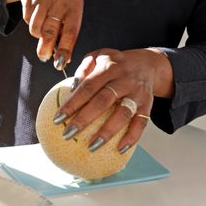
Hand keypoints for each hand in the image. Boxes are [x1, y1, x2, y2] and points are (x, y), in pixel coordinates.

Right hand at [9, 0, 82, 67]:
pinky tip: (36, 14)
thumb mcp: (72, 8)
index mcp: (74, 5)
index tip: (60, 63)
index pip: (70, 32)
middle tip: (44, 57)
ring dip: (37, 33)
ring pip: (35, 27)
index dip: (65, 49)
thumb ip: (68, 29)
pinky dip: (30, 22)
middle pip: (49, 31)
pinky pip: (27, 19)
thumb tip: (64, 57)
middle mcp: (59, 0)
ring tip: (42, 28)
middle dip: (45, 48)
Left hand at [53, 48, 172, 152]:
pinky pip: (141, 123)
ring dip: (107, 132)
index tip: (57, 119)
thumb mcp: (99, 56)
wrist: (148, 64)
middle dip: (84, 119)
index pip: (87, 87)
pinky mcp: (147, 105)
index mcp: (108, 67)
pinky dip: (132, 137)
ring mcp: (137, 93)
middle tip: (67, 134)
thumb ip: (84, 69)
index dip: (72, 103)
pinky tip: (119, 149)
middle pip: (103, 101)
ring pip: (123, 114)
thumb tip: (71, 90)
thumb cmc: (115, 64)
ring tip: (91, 147)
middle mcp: (124, 80)